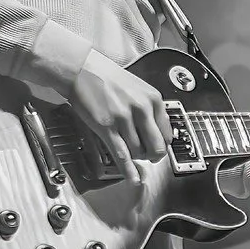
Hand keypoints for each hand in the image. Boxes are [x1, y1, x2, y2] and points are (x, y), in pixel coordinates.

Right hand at [69, 50, 169, 175]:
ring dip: (134, 157)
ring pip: (138, 152)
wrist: (82, 70)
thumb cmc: (108, 78)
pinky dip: (128, 170)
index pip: (167, 133)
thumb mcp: (139, 89)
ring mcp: (124, 119)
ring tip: (128, 151)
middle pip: (156, 147)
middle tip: (147, 157)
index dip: (162, 145)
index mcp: (153, 99)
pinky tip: (133, 178)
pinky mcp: (107, 127)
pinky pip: (122, 155)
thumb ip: (150, 109)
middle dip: (152, 156)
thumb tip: (157, 132)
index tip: (157, 148)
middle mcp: (142, 109)